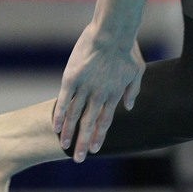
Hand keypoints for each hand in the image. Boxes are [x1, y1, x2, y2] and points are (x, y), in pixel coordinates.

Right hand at [53, 24, 144, 161]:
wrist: (112, 33)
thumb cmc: (127, 49)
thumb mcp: (137, 70)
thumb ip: (133, 90)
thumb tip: (130, 107)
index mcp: (113, 94)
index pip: (105, 121)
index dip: (100, 136)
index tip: (95, 149)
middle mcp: (99, 95)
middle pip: (90, 124)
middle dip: (84, 142)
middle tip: (79, 158)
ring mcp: (84, 88)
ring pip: (75, 115)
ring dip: (70, 132)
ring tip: (64, 145)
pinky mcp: (71, 79)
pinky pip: (64, 101)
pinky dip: (60, 115)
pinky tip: (55, 127)